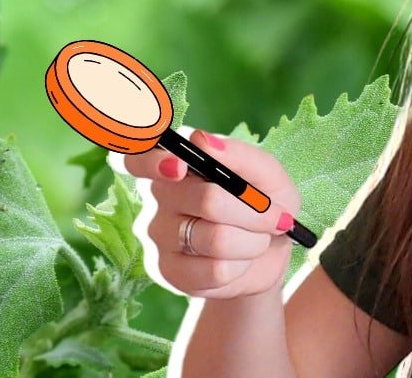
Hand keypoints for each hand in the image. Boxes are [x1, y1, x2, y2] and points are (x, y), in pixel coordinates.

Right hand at [121, 128, 299, 298]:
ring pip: (216, 239)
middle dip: (254, 212)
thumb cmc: (264, 204)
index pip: (139, 157)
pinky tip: (239, 262)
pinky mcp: (170, 271)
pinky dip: (242, 266)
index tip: (179, 167)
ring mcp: (160, 234)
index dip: (153, 162)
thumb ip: (238, 155)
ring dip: (253, 241)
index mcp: (178, 161)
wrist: (270, 255)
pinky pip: (214, 271)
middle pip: (208, 200)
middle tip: (273, 216)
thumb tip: (202, 140)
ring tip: (256, 239)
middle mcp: (160, 194)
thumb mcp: (268, 176)